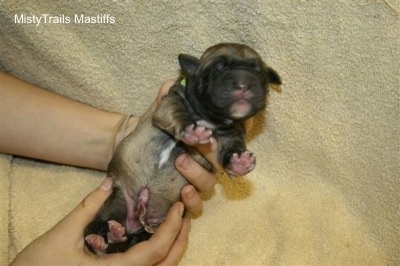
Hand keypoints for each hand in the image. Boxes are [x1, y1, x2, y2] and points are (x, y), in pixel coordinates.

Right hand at [11, 178, 190, 265]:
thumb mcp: (61, 234)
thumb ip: (87, 207)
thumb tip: (107, 182)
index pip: (156, 251)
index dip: (172, 228)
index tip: (179, 208)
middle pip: (165, 264)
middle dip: (180, 239)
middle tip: (185, 214)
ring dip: (173, 248)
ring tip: (177, 224)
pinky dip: (157, 254)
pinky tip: (155, 236)